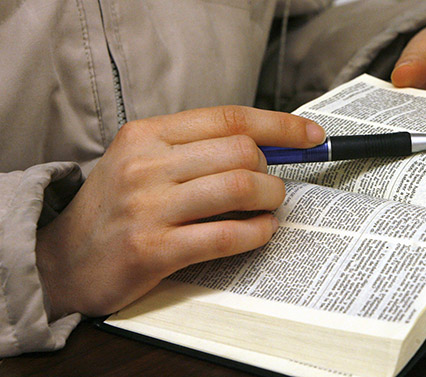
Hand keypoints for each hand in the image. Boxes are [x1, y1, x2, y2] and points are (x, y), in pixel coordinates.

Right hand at [35, 106, 325, 318]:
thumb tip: (269, 146)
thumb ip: (197, 150)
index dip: (279, 125)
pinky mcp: (152, 250)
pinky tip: (260, 232)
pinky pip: (226, 235)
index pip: (228, 118)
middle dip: (271, 170)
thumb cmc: (116, 208)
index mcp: (146, 134)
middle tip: (272, 186)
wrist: (64, 261)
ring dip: (270, 199)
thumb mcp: (143, 161)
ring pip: (239, 188)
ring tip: (270, 207)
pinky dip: (257, 233)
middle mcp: (145, 165)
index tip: (312, 135)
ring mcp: (147, 208)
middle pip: (240, 151)